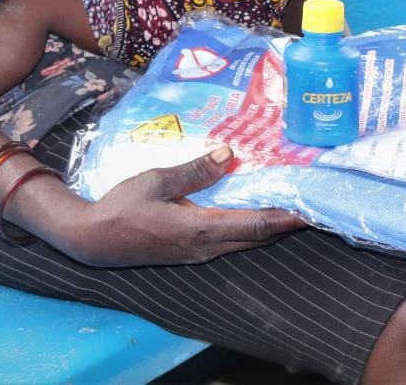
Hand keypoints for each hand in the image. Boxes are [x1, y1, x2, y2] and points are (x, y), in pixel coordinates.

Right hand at [60, 144, 305, 267]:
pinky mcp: (192, 251)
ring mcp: (199, 253)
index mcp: (200, 230)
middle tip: (313, 201)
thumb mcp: (157, 180)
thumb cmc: (122, 207)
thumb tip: (230, 153)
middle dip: (287, 222)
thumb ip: (195, 170)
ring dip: (270, 226)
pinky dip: (250, 227)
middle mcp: (206, 247)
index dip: (287, 218)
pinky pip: (231, 240)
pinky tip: (255, 210)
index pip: (256, 226)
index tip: (313, 209)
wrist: (92, 239)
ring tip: (292, 204)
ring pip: (245, 242)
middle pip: (257, 238)